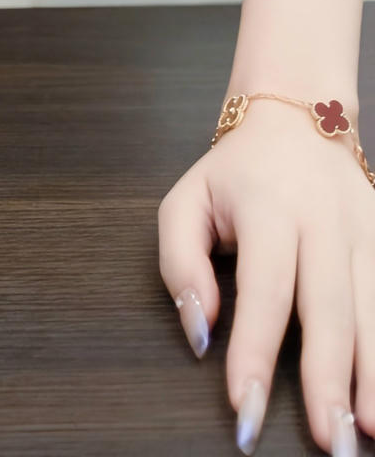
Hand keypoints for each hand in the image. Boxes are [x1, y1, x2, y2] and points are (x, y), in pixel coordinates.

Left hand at [159, 98, 374, 451]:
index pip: (262, 290)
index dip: (254, 351)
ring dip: (372, 377)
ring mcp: (363, 233)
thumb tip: (201, 332)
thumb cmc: (237, 172)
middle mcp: (323, 223)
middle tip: (329, 442)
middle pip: (328, 308)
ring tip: (366, 431)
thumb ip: (180, 264)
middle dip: (328, 379)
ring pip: (372, 311)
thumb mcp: (186, 199)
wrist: (299, 113)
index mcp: (268, 208)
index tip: (246, 407)